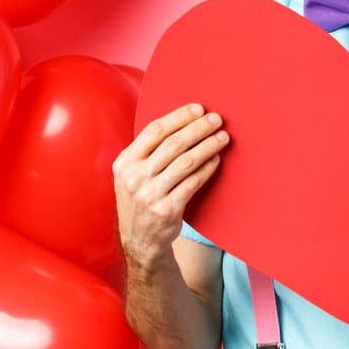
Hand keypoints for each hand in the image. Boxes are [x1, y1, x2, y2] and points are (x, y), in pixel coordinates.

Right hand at [112, 103, 229, 267]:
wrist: (139, 239)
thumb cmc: (141, 197)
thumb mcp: (132, 174)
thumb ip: (148, 151)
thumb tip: (184, 121)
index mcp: (125, 162)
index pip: (154, 131)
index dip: (179, 117)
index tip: (199, 109)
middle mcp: (134, 177)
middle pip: (173, 144)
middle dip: (199, 128)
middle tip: (217, 119)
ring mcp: (149, 195)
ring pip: (186, 162)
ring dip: (208, 146)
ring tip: (223, 138)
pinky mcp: (167, 210)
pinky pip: (193, 182)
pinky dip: (208, 168)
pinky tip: (217, 160)